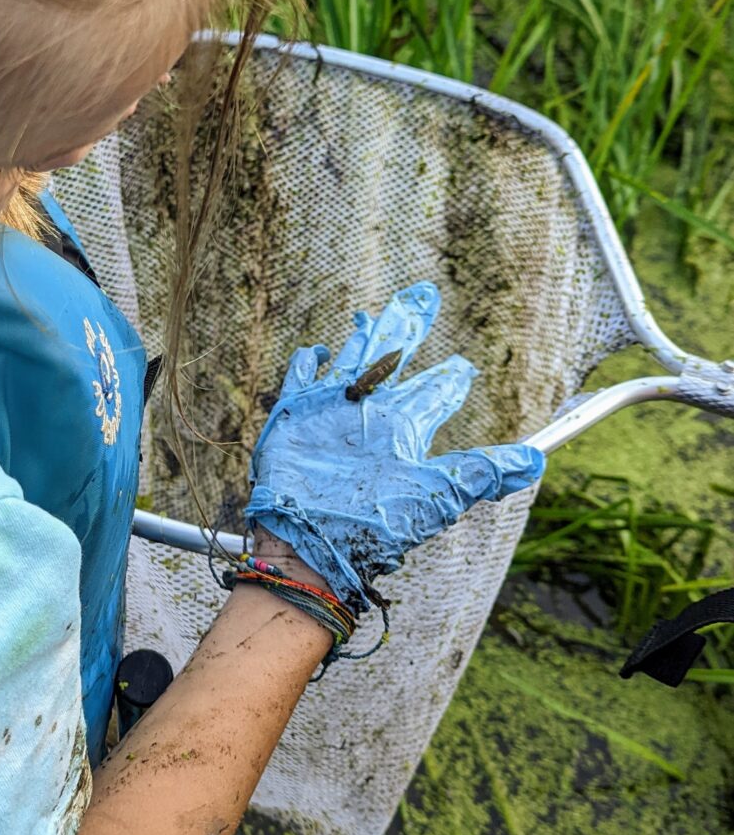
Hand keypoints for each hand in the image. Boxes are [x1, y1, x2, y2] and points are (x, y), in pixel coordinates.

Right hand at [243, 282, 543, 613]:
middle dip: (411, 326)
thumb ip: (485, 471)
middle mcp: (372, 415)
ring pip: (352, 360)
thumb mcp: (440, 493)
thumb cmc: (376, 524)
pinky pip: (301, 379)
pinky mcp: (296, 415)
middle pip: (395, 358)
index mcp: (405, 429)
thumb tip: (539, 459)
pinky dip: (308, 362)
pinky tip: (319, 350)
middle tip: (426, 293)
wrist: (313, 541)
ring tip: (373, 312)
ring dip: (364, 335)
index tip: (465, 366)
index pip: (434, 393)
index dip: (451, 378)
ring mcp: (333, 411)